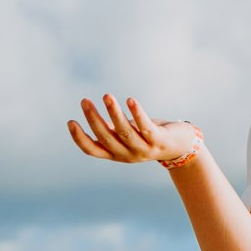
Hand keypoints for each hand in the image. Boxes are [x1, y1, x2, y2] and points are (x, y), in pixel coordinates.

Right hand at [67, 93, 201, 165]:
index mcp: (116, 154)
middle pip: (107, 138)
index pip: (93, 150)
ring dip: (114, 113)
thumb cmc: (148, 136)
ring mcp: (143, 149)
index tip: (70, 121)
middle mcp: (128, 154)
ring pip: (125, 132)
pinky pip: (145, 126)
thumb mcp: (127, 134)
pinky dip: (137, 113)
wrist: (180, 147)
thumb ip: (111, 128)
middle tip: (85, 101)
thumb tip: (91, 115)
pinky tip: (130, 100)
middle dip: (94, 119)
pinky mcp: (158, 140)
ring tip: (106, 96)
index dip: (80, 138)